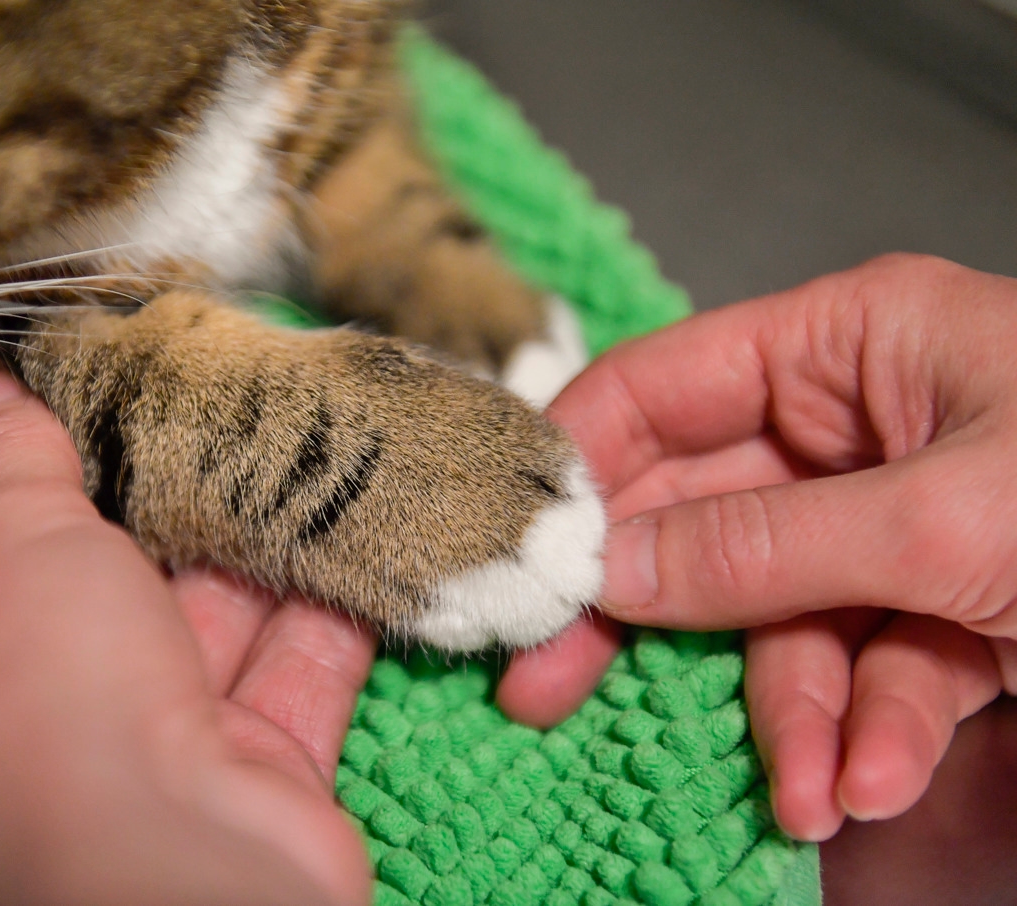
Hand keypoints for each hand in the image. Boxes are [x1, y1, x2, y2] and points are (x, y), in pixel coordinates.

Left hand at [0, 373, 374, 905]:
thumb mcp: (7, 543)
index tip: (66, 392)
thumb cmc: (40, 701)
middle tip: (199, 391)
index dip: (5, 474)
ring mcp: (144, 748)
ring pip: (202, 618)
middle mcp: (26, 715)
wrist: (166, 881)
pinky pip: (289, 669)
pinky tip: (357, 516)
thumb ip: (4, 457)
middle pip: (92, 579)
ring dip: (249, 540)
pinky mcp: (248, 771)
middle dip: (149, 497)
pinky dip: (326, 604)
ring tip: (293, 433)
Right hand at [499, 255, 1016, 840]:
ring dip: (789, 712)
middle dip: (649, 616)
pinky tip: (871, 778)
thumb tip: (612, 570)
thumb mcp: (948, 519)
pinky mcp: (944, 606)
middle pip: (704, 516)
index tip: (515, 549)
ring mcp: (897, 520)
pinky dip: (865, 727)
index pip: (666, 385)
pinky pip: (867, 664)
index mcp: (853, 342)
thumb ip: (766, 544)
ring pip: (784, 615)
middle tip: (549, 687)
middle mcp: (859, 424)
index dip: (582, 462)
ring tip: (805, 793)